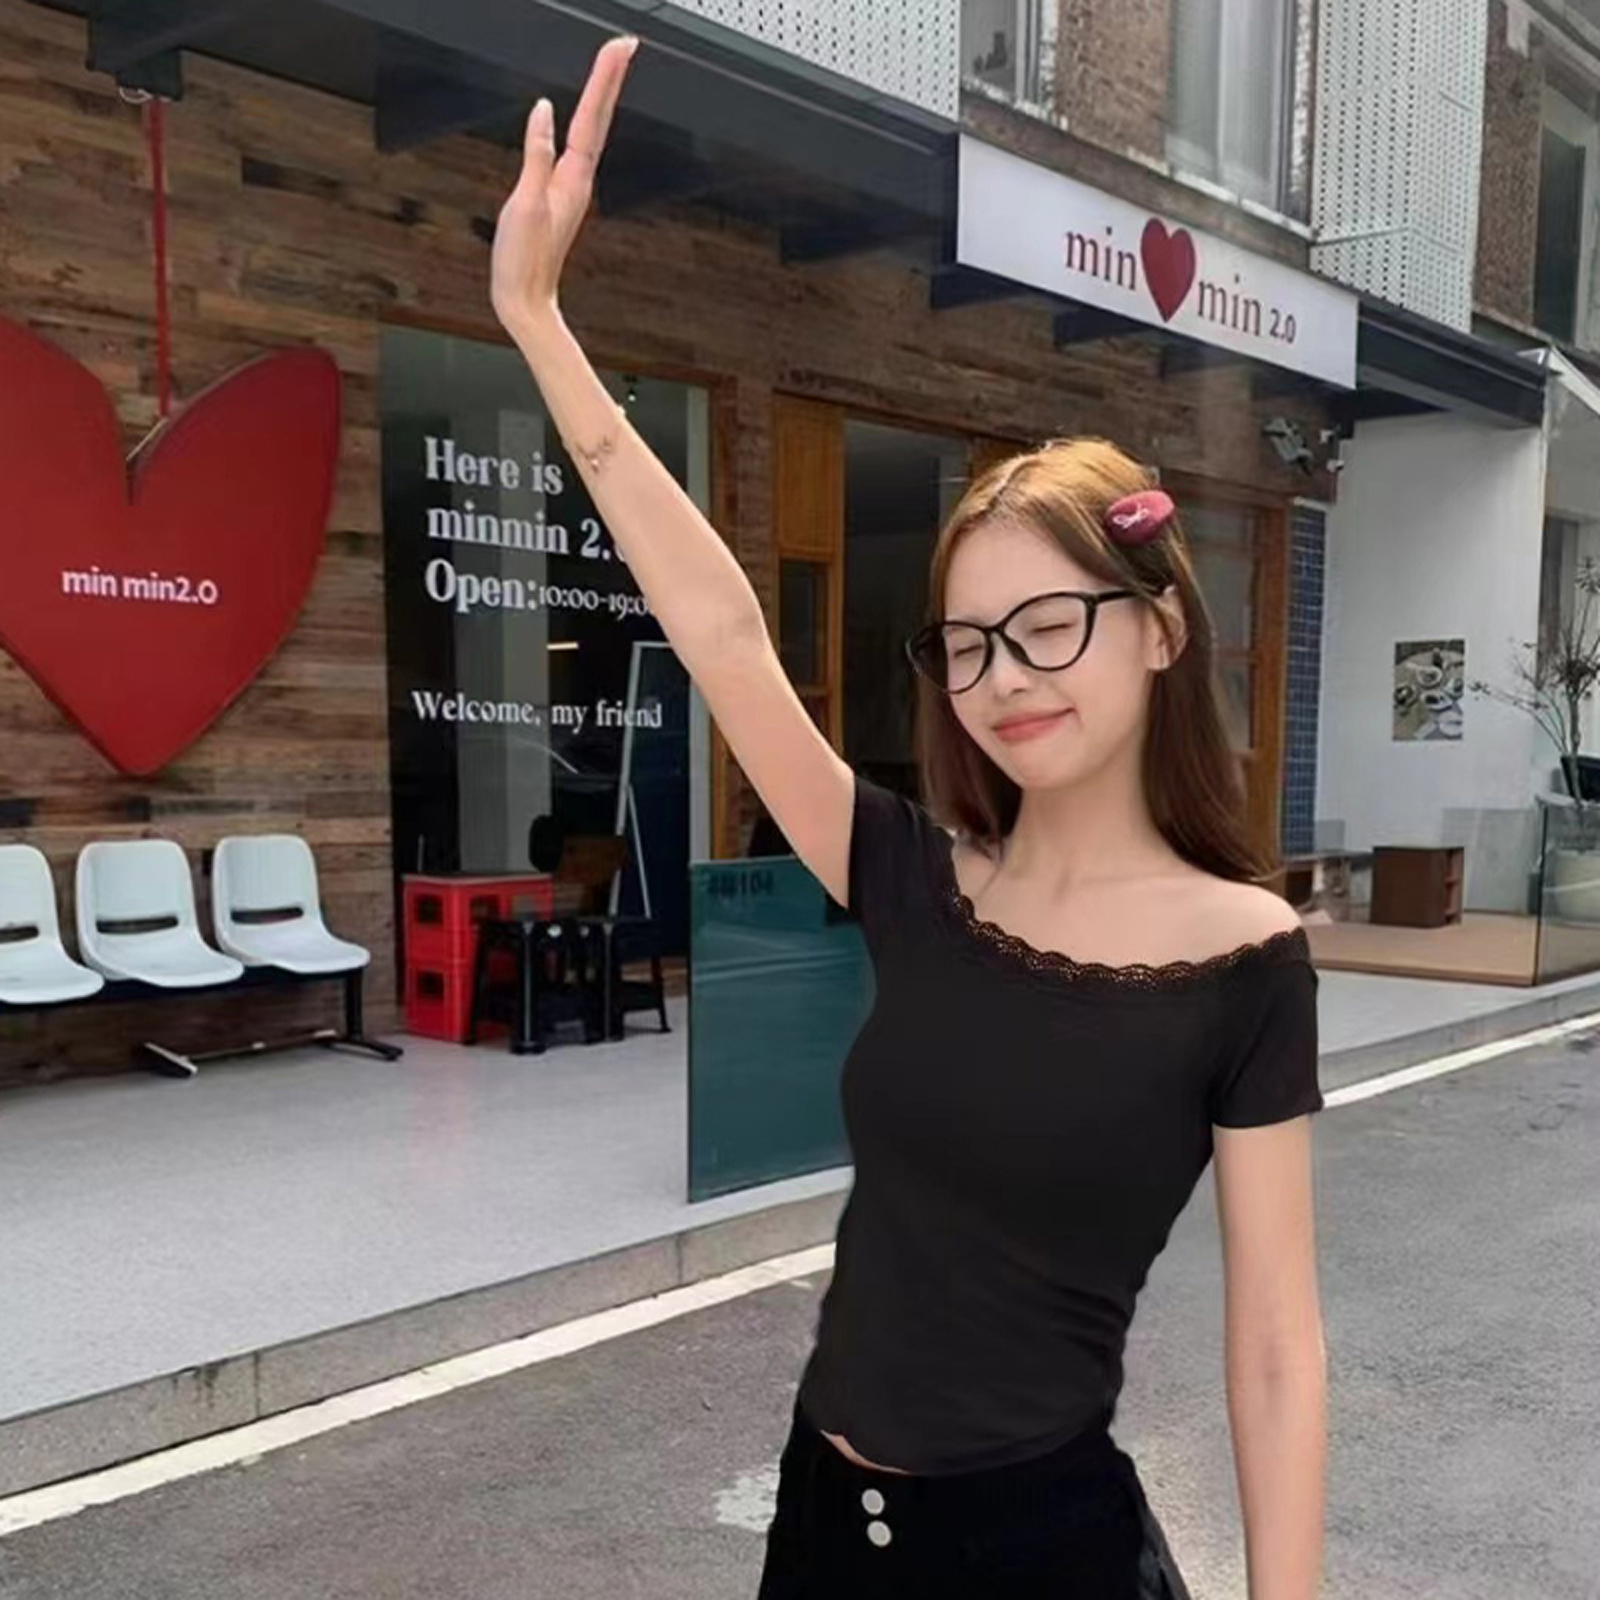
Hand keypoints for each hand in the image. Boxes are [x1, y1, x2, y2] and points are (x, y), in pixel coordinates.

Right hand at [491, 35, 637, 338]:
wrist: (525, 299)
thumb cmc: (523, 260)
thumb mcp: (525, 203)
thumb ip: (536, 155)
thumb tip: (543, 112)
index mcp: (573, 180)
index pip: (592, 118)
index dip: (604, 80)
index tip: (618, 49)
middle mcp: (579, 182)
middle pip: (598, 120)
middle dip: (610, 80)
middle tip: (623, 46)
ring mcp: (571, 189)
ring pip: (590, 132)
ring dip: (600, 99)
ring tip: (609, 68)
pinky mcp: (560, 195)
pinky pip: (575, 148)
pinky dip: (581, 124)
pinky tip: (577, 118)